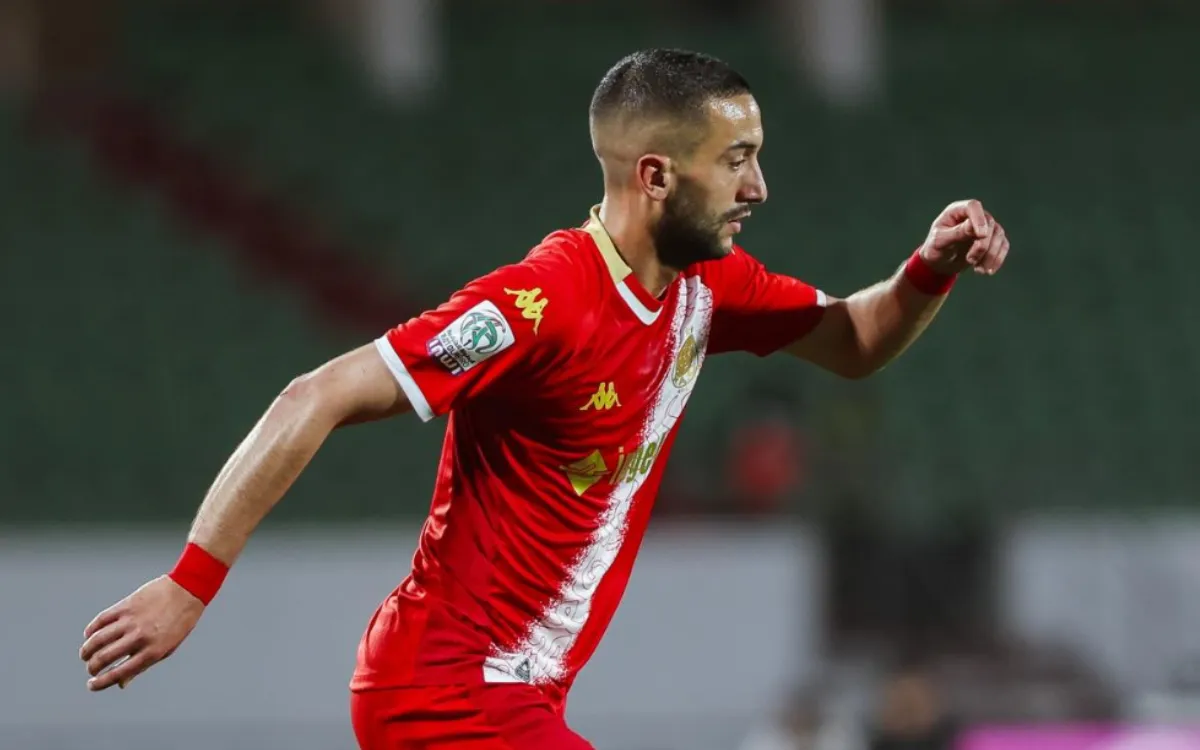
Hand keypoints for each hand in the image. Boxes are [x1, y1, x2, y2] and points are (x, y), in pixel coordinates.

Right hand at [80, 575, 204, 690]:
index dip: (101, 682)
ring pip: (98, 639)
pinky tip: (89, 636)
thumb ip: (142, 665)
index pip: (119, 673)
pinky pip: (101, 620)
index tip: (91, 685)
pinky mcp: (126, 606)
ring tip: (85, 655)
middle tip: (90, 669)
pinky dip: (91, 630)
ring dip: (87, 650)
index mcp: (152, 652)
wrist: (188, 591)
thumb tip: (121, 683)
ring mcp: (131, 621)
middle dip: (92, 667)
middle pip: (104, 657)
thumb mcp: (167, 648)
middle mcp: (140, 637)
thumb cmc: (180, 622)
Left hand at [921, 199, 1009, 276]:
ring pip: (998, 235)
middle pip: (988, 223)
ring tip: (978, 270)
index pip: (973, 207)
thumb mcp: (940, 242)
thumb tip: (972, 225)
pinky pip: (1003, 246)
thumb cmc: (935, 249)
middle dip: (982, 245)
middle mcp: (973, 215)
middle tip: (970, 260)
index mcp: (957, 211)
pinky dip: (997, 259)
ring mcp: (985, 226)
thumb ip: (956, 233)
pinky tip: (987, 271)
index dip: (979, 219)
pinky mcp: (992, 239)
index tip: (981, 236)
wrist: (940, 262)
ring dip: (991, 254)